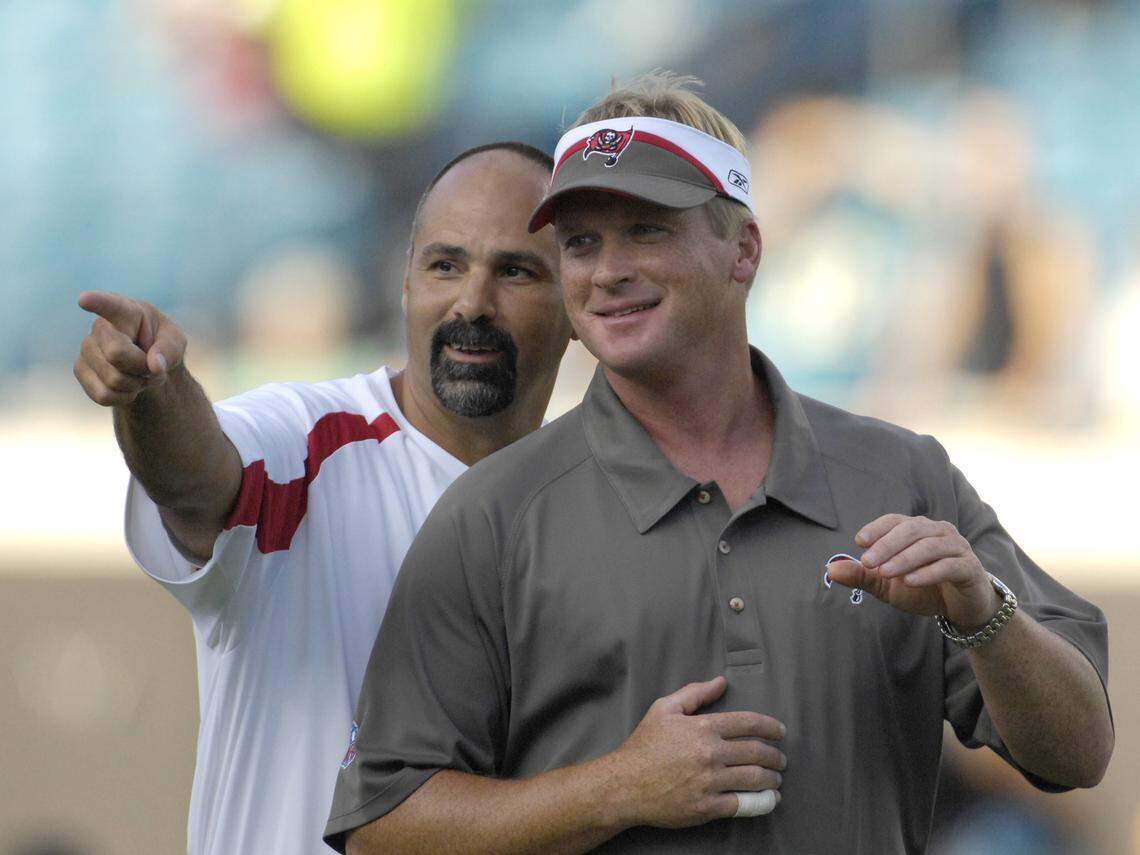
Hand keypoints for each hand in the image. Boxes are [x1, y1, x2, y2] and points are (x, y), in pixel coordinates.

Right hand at [74, 291, 186, 406]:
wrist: (147, 361)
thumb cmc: (161, 342)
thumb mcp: (175, 342)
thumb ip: (169, 350)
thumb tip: (154, 366)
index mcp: (126, 311)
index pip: (109, 304)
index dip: (96, 301)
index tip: (84, 299)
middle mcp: (100, 327)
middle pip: (117, 354)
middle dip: (142, 367)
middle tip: (151, 364)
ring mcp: (86, 349)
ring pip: (113, 379)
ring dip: (136, 384)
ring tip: (140, 373)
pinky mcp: (80, 370)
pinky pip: (104, 395)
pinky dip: (124, 397)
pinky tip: (127, 385)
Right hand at [610, 676, 784, 828]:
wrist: (624, 785)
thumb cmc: (644, 745)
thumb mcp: (664, 709)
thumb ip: (695, 693)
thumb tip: (721, 682)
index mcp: (703, 727)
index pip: (749, 723)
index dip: (770, 727)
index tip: (780, 732)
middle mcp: (710, 753)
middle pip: (757, 752)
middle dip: (775, 755)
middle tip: (781, 759)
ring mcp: (710, 782)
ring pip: (755, 778)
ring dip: (773, 778)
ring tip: (777, 778)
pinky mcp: (707, 807)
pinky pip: (744, 805)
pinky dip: (763, 802)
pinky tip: (771, 799)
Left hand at [825, 514, 999, 628]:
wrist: (960, 607)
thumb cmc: (922, 588)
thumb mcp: (886, 584)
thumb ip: (862, 575)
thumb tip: (830, 569)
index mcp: (918, 529)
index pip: (895, 521)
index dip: (878, 528)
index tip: (859, 542)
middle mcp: (939, 532)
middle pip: (911, 530)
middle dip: (887, 545)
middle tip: (868, 562)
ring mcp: (957, 548)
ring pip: (929, 546)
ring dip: (905, 558)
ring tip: (885, 572)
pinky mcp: (969, 568)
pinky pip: (949, 566)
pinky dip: (928, 573)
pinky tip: (910, 581)